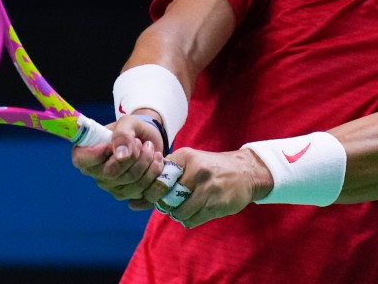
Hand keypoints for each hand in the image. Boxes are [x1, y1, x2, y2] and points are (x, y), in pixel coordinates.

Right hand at [71, 115, 165, 207]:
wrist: (150, 139)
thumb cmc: (133, 130)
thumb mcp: (128, 122)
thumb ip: (123, 134)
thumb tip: (121, 155)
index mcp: (89, 154)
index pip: (81, 161)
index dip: (96, 154)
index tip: (111, 144)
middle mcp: (98, 175)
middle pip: (112, 174)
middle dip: (133, 156)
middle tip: (141, 143)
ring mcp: (114, 188)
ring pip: (133, 184)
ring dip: (148, 163)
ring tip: (150, 148)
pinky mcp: (132, 197)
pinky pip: (147, 195)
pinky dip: (157, 176)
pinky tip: (157, 162)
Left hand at [143, 147, 273, 227]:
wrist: (245, 172)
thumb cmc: (210, 169)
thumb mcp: (189, 164)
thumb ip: (164, 179)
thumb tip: (133, 203)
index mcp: (185, 157)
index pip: (158, 180)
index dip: (153, 192)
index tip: (157, 195)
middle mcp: (195, 170)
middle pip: (166, 199)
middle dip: (166, 204)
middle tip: (174, 201)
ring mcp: (206, 188)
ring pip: (178, 212)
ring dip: (179, 213)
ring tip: (188, 204)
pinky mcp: (215, 204)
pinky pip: (191, 220)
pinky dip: (190, 219)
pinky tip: (198, 210)